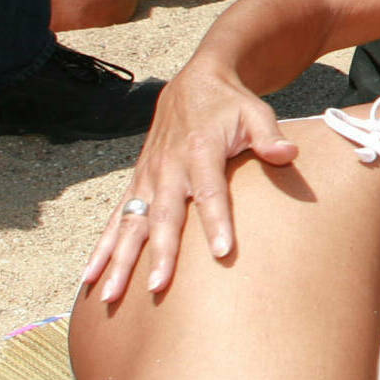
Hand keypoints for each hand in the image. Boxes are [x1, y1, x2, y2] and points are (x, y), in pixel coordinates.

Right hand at [78, 62, 297, 302]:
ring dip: (119, 260)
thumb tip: (290, 154)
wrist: (194, 83)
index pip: (211, 192)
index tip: (223, 253)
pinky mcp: (136, 184)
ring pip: (131, 224)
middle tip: (158, 287)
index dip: (217, 221)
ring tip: (109, 296)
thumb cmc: (230, 105)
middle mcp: (168, 168)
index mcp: (201, 151)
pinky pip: (115, 220)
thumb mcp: (256, 112)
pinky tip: (89, 277)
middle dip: (160, 253)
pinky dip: (102, 248)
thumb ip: (269, 136)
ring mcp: (148, 178)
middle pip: (164, 216)